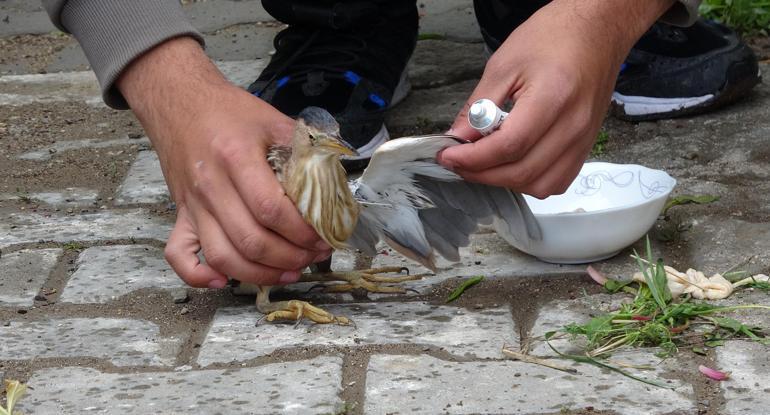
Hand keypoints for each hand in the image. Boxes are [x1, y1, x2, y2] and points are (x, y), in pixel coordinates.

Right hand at [118, 37, 330, 287]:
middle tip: (314, 255)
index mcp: (236, 157)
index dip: (302, 232)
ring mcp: (192, 204)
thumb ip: (304, 151)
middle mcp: (211, 185)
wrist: (180, 101)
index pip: (271, 210)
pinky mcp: (181, 215)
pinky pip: (180, 256)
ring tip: (290, 271)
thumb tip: (336, 185)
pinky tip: (226, 282)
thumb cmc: (229, 112)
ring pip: (224, 257)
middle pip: (251, 241)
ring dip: (261, 273)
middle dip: (291, 257)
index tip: (324, 236)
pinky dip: (200, 276)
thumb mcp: (273, 120)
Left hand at [439, 0, 674, 197]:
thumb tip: (457, 138)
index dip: (472, 158)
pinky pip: (557, 181)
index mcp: (553, 97)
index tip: (447, 156)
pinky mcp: (586, 146)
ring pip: (540, 184)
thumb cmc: (553, 38)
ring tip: (482, 165)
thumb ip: (478, 106)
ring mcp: (584, 139)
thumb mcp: (504, 64)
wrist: (596, 30)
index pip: (508, 145)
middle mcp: (574, 125)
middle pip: (522, 171)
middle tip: (458, 163)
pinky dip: (529, 181)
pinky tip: (511, 165)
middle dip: (481, 173)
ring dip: (505, 181)